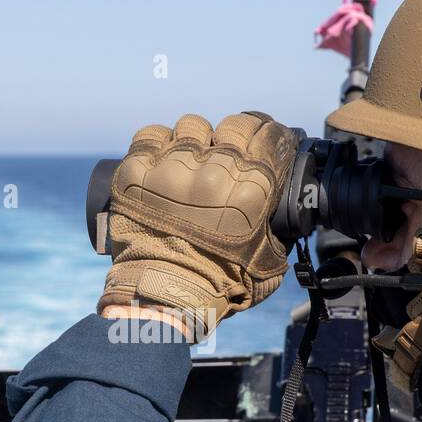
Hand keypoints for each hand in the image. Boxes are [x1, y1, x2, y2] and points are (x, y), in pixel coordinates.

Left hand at [97, 112, 296, 338]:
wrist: (162, 297)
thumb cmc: (218, 285)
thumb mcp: (270, 259)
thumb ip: (280, 227)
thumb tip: (285, 208)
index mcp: (252, 189)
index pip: (268, 133)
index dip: (269, 133)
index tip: (266, 139)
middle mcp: (213, 171)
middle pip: (233, 124)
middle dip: (235, 136)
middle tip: (228, 153)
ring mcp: (171, 168)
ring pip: (191, 126)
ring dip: (196, 140)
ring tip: (192, 161)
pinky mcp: (136, 170)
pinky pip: (151, 134)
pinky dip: (158, 143)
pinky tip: (163, 158)